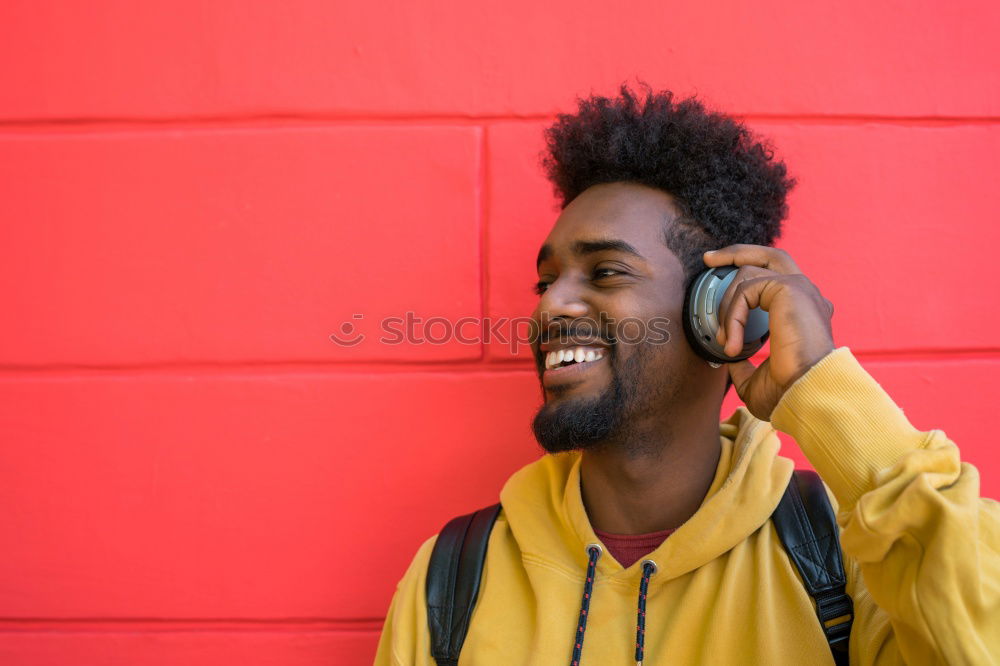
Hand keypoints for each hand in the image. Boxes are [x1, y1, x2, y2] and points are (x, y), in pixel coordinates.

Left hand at [702, 245, 834, 420]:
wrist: (808, 393)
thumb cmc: (790, 392)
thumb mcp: (757, 379)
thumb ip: (744, 365)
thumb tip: (729, 358)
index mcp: (803, 311)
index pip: (775, 278)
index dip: (746, 276)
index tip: (721, 283)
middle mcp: (806, 294)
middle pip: (770, 255)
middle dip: (736, 253)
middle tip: (708, 260)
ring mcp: (800, 288)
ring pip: (748, 274)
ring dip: (726, 307)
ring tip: (723, 340)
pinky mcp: (789, 288)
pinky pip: (746, 290)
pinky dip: (732, 315)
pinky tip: (732, 343)